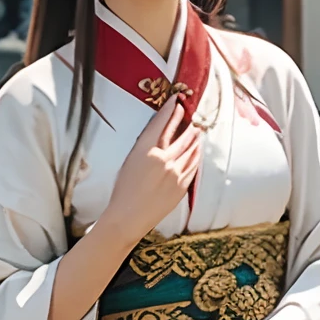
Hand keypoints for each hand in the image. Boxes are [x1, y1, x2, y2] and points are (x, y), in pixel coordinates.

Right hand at [94, 101, 200, 245]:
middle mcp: (163, 159)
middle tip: (190, 114)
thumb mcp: (129, 162)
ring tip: (197, 131)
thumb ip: (145, 147)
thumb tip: (159, 136)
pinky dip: (195, 155)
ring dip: (194, 138)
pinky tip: (196, 151)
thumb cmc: (123, 190)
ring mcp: (175, 172)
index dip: (170, 111)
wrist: (128, 217)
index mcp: (145, 151)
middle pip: (181, 135)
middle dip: (186, 122)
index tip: (176, 101)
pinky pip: (193, 165)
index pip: (162, 124)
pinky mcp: (182, 185)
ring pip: (191, 149)